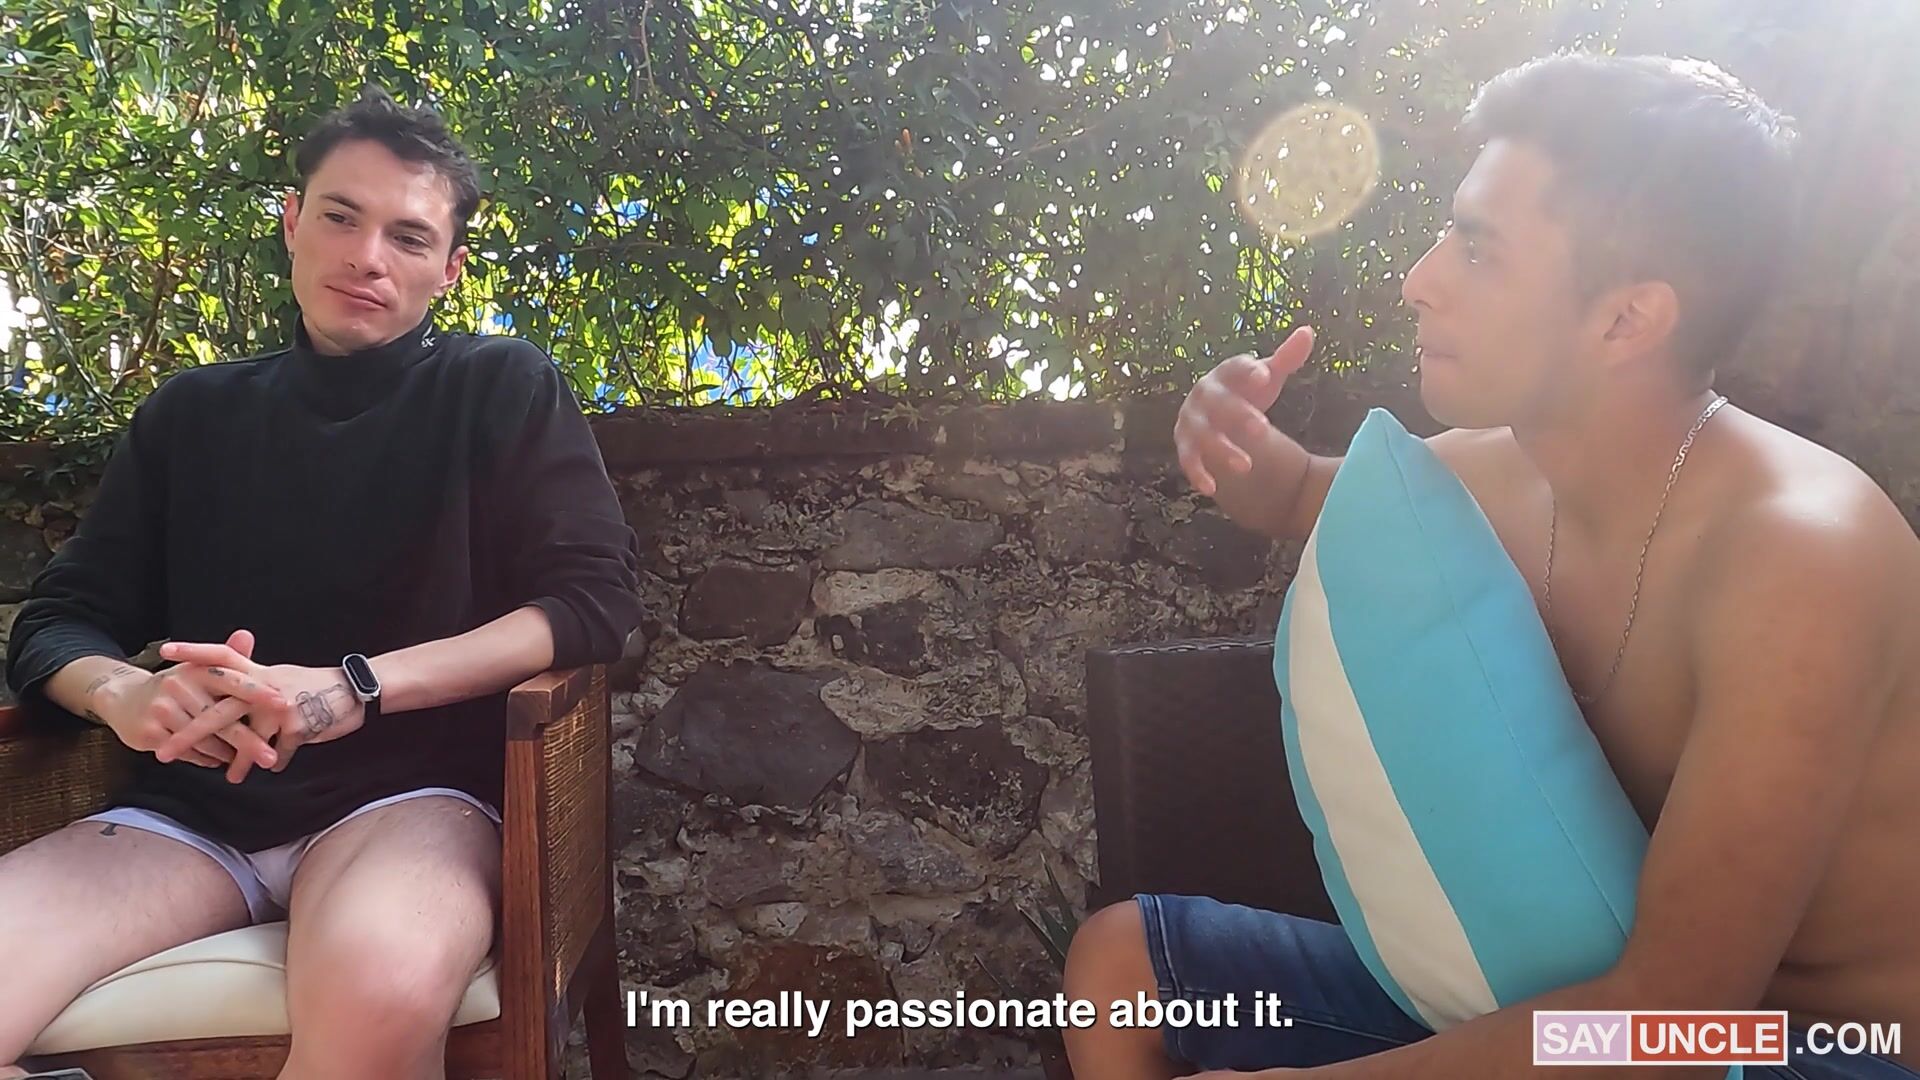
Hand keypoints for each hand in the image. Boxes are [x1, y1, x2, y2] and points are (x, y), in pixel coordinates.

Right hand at [88, 629, 283, 781]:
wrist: (124, 699)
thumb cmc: (175, 686)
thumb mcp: (199, 669)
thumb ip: (228, 657)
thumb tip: (247, 635)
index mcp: (196, 669)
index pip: (232, 679)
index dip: (258, 692)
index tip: (284, 704)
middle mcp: (178, 686)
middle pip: (221, 718)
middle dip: (248, 740)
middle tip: (270, 758)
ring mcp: (162, 709)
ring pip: (205, 739)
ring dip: (227, 753)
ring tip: (243, 761)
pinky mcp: (150, 731)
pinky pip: (186, 752)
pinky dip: (205, 759)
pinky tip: (217, 761)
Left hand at [153, 640, 366, 773]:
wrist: (357, 690)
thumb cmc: (318, 685)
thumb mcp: (283, 677)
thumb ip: (255, 686)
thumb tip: (231, 701)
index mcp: (260, 672)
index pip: (221, 655)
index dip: (194, 652)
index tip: (166, 653)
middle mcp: (265, 687)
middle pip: (218, 711)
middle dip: (189, 735)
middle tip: (164, 753)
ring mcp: (280, 706)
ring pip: (246, 739)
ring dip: (236, 761)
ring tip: (230, 777)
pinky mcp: (298, 726)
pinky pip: (279, 751)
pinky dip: (275, 761)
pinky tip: (273, 768)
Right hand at [1174, 325, 1314, 495]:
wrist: (1217, 416)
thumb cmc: (1247, 393)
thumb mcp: (1268, 377)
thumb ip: (1286, 358)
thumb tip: (1307, 332)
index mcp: (1226, 373)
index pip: (1236, 367)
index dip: (1248, 371)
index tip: (1265, 375)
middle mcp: (1204, 394)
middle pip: (1219, 403)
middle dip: (1238, 415)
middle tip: (1263, 429)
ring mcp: (1192, 421)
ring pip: (1203, 434)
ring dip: (1222, 449)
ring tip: (1247, 466)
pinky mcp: (1186, 446)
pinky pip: (1189, 460)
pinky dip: (1198, 473)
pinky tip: (1212, 488)